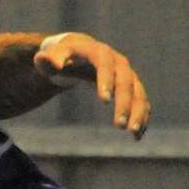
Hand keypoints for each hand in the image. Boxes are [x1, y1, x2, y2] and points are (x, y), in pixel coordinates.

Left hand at [35, 33, 149, 137]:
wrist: (76, 53)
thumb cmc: (60, 57)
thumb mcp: (50, 56)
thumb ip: (47, 59)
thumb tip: (48, 61)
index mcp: (98, 52)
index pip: (105, 64)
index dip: (106, 80)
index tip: (104, 100)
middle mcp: (117, 62)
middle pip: (126, 81)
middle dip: (124, 102)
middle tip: (119, 125)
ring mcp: (127, 74)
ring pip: (138, 92)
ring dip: (138, 112)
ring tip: (132, 132)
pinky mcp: (131, 87)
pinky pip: (140, 101)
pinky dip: (142, 117)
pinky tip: (137, 136)